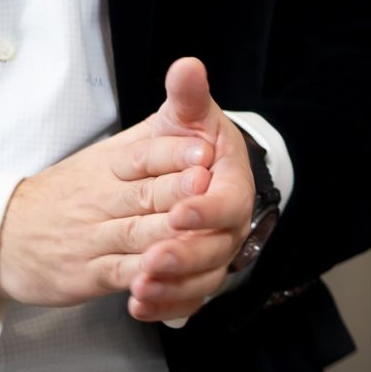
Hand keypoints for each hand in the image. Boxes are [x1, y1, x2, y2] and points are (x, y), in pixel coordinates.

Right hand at [0, 71, 226, 310]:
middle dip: (176, 189)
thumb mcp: (111, 152)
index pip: (141, 154)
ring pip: (136, 234)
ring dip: (166, 234)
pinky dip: (144, 278)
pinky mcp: (90, 273)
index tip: (202, 147)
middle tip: (203, 183)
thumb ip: (160, 125)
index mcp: (111, 166)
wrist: (3, 232)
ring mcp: (95, 238)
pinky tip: (162, 277)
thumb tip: (191, 67)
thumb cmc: (74, 190)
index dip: (172, 150)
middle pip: (144, 194)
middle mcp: (103, 199)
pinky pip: (121, 274)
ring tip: (192, 228)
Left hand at [123, 59, 262, 322]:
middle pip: (216, 248)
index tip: (178, 211)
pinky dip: (165, 305)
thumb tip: (186, 66)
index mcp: (232, 184)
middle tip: (151, 260)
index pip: (228, 202)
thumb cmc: (191, 145)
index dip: (204, 210)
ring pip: (203, 279)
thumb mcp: (187, 118)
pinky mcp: (197, 277)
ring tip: (138, 287)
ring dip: (172, 286)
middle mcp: (231, 224)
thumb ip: (187, 96)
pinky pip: (187, 299)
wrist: (194, 175)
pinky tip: (138, 305)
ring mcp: (216, 253)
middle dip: (183, 255)